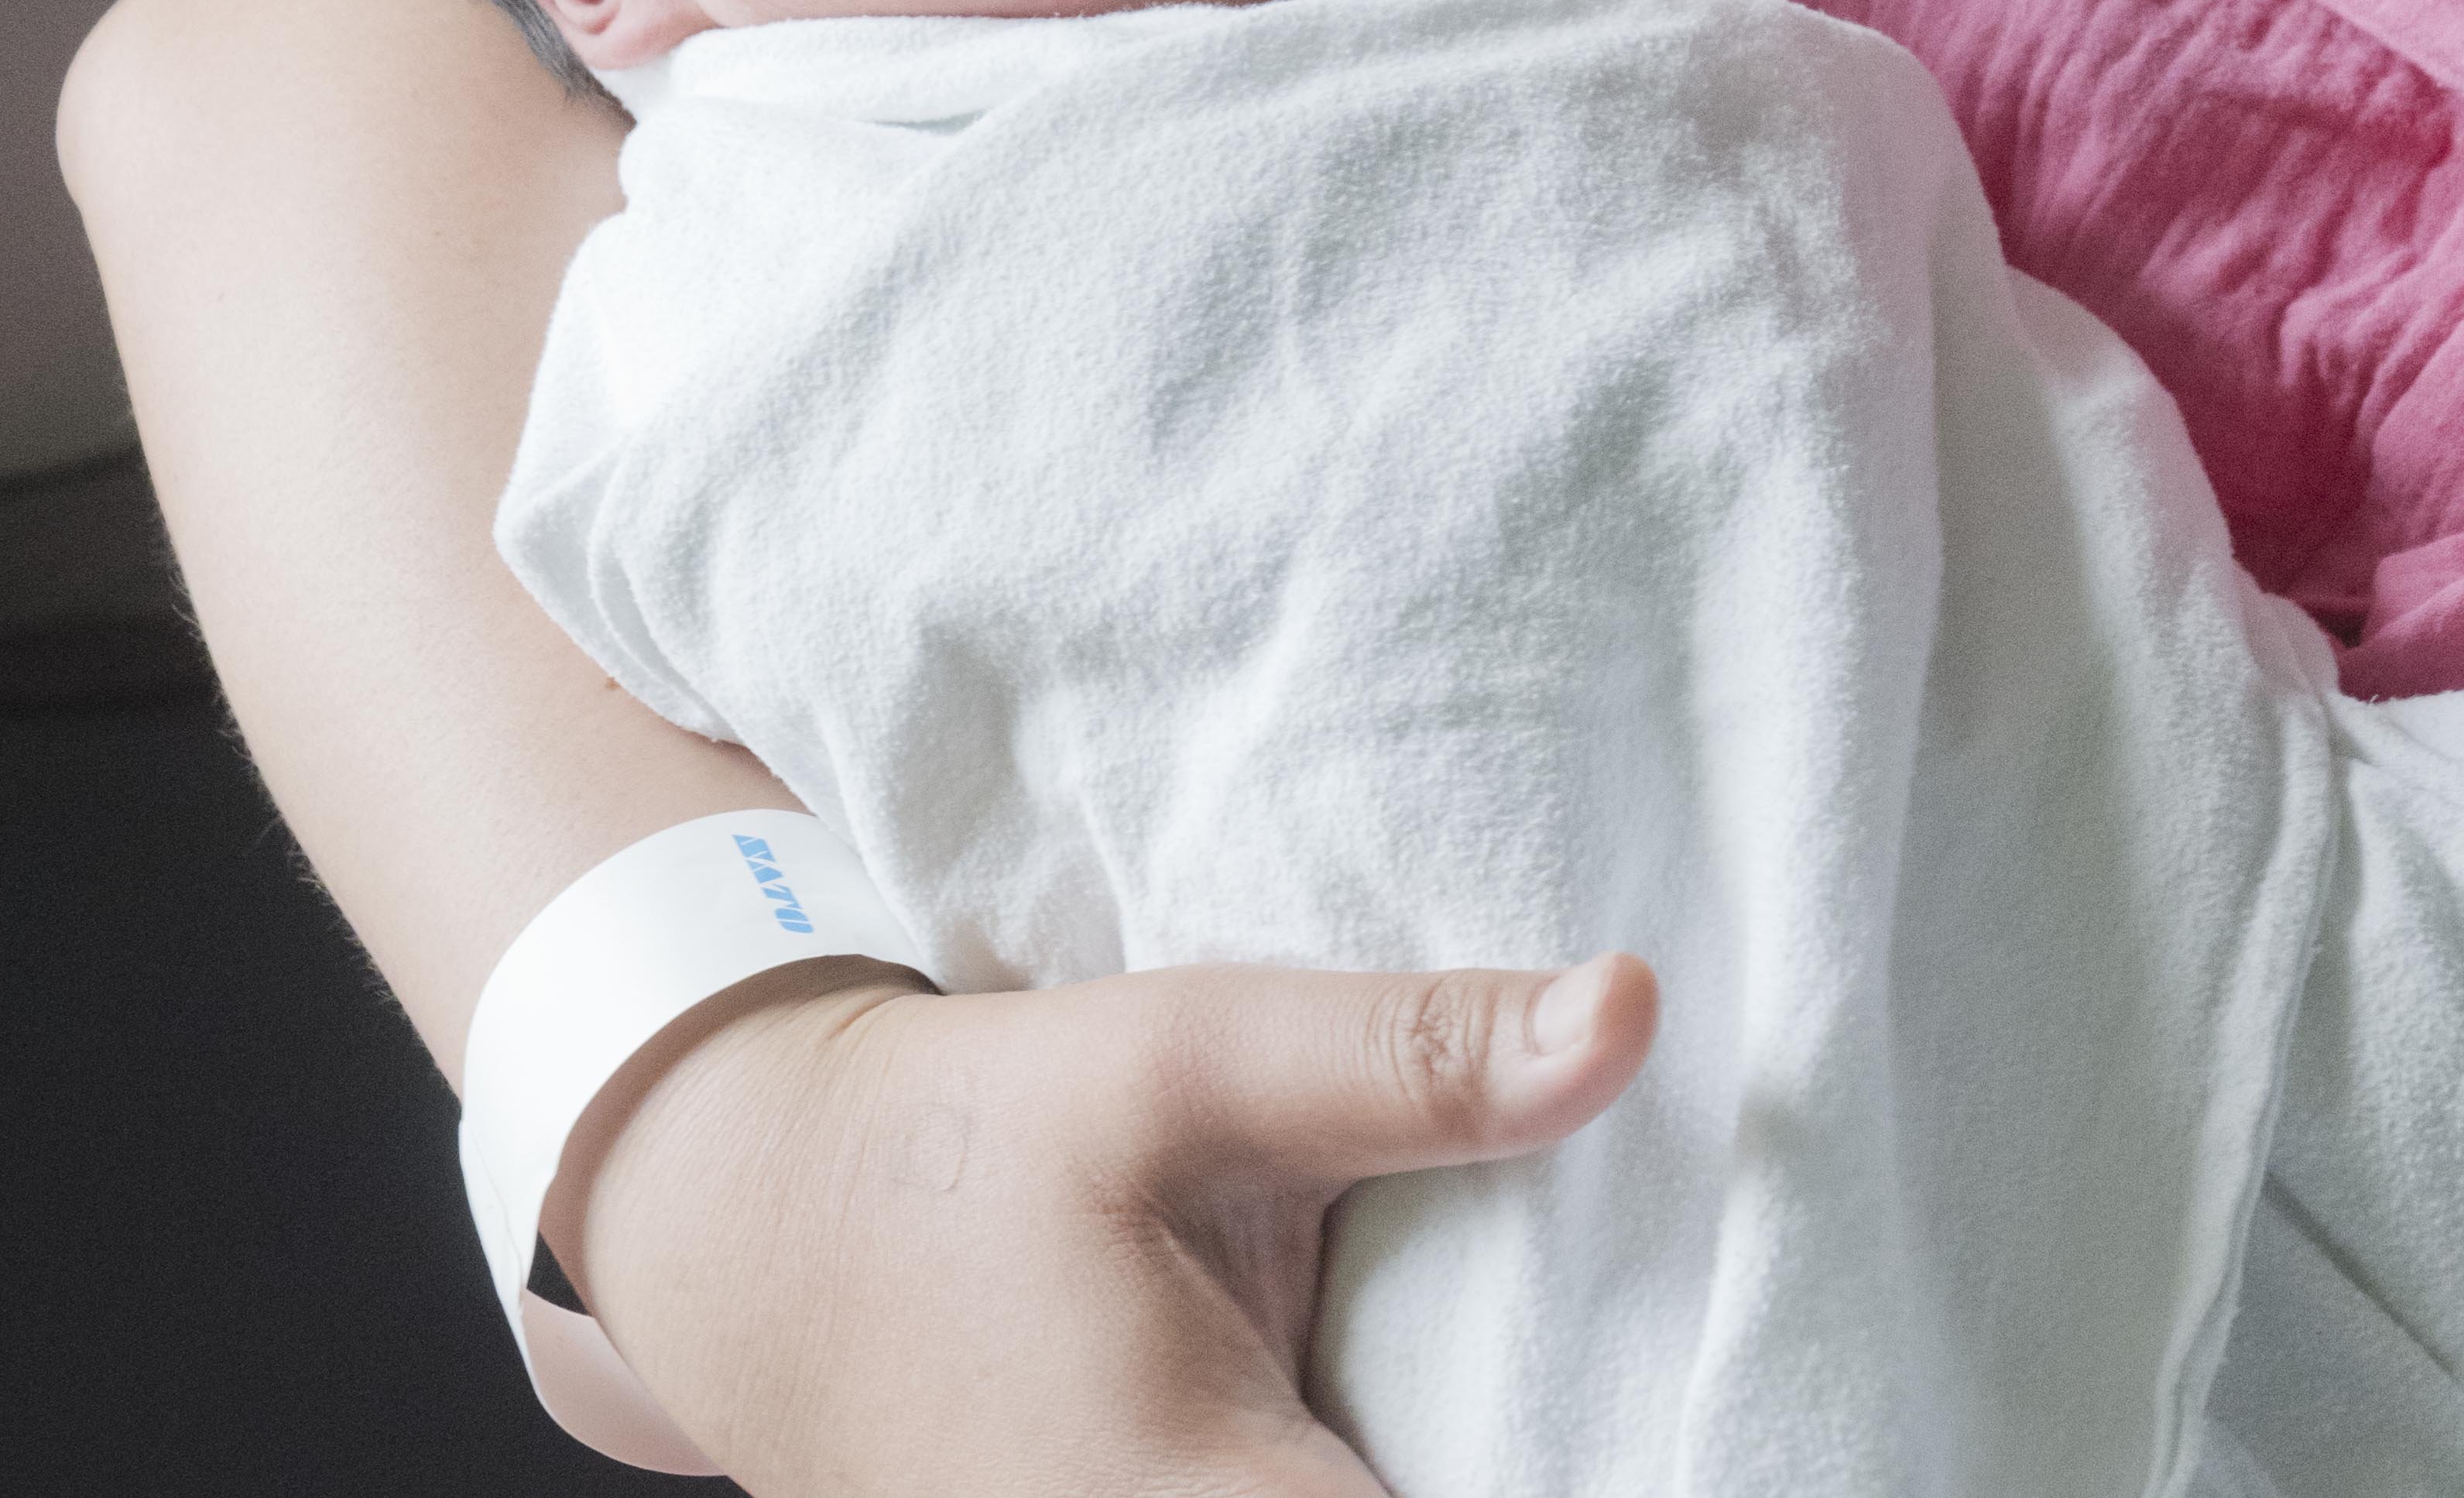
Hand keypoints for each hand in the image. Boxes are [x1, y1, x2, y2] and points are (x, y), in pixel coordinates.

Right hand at [558, 948, 1659, 1490]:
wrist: (767, 1234)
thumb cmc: (976, 1141)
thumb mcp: (1188, 1058)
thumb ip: (1412, 1056)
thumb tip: (1634, 1011)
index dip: (1609, 1460)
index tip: (1697, 1404)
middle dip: (1541, 1448)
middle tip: (1648, 1374)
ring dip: (1468, 1451)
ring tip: (1546, 1382)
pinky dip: (1389, 1460)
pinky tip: (1442, 1400)